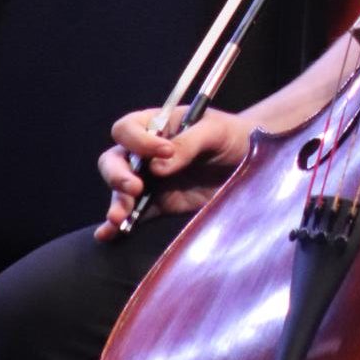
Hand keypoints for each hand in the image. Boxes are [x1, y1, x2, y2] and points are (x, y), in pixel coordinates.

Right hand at [94, 104, 250, 238]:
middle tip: (135, 187)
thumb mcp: (216, 132)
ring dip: (117, 202)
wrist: (251, 162)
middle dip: (117, 175)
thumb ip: (189, 143)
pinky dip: (118, 225)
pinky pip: (134, 215)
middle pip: (114, 160)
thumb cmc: (232, 136)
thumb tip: (158, 168)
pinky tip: (108, 234)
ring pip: (120, 190)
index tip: (165, 151)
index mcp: (157, 126)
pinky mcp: (159, 204)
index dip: (138, 140)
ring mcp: (150, 180)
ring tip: (120, 218)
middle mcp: (146, 153)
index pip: (128, 129)